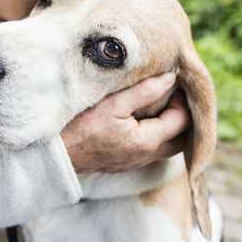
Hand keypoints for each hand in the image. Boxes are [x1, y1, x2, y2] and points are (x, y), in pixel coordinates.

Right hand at [61, 72, 190, 173]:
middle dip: (182, 115)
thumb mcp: (113, 103)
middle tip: (172, 94)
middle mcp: (147, 156)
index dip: (182, 99)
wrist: (59, 155)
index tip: (173, 82)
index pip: (182, 119)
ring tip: (161, 104)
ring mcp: (137, 162)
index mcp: (148, 141)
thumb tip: (170, 78)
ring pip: (168, 145)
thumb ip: (145, 91)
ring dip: (170, 126)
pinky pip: (153, 149)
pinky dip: (158, 134)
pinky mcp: (127, 163)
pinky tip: (145, 118)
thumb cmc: (82, 127)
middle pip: (181, 137)